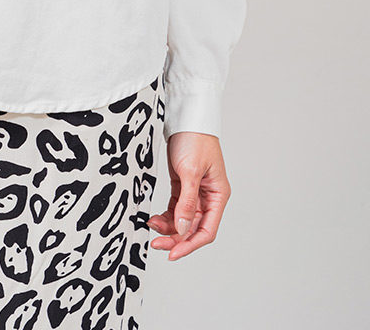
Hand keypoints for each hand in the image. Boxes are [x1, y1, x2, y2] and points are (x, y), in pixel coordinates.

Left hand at [147, 131, 230, 259]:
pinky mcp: (182, 185)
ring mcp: (195, 192)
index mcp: (218, 196)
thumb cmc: (195, 138)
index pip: (206, 231)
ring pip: (182, 220)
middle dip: (175, 238)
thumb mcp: (190, 171)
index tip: (172, 253)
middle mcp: (208, 197)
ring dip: (168, 228)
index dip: (190, 245)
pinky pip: (175, 208)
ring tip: (151, 227)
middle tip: (156, 243)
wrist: (186, 116)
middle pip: (192, 228)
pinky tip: (154, 218)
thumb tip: (182, 230)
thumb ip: (187, 202)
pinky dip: (165, 216)